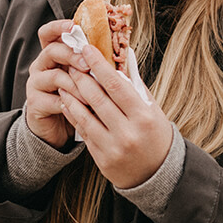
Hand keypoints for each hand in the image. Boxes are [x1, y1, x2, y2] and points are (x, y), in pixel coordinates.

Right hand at [24, 19, 90, 149]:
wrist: (55, 127)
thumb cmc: (74, 98)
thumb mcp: (83, 77)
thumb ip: (93, 64)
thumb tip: (124, 53)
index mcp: (52, 54)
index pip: (48, 33)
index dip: (59, 27)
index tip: (73, 27)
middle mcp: (41, 66)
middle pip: (52, 50)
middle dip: (72, 55)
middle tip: (88, 64)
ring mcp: (35, 84)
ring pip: (54, 76)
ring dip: (76, 84)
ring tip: (92, 93)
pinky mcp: (35, 103)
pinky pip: (54, 99)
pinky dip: (72, 103)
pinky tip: (84, 108)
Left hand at [59, 44, 174, 188]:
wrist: (158, 174)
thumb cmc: (155, 134)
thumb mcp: (152, 109)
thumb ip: (136, 84)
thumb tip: (121, 57)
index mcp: (143, 117)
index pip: (116, 85)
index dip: (99, 65)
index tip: (86, 48)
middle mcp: (128, 133)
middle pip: (97, 99)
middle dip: (81, 77)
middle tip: (71, 62)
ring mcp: (113, 148)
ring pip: (85, 115)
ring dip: (71, 95)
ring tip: (64, 80)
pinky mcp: (102, 159)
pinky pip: (83, 132)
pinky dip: (73, 114)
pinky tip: (67, 102)